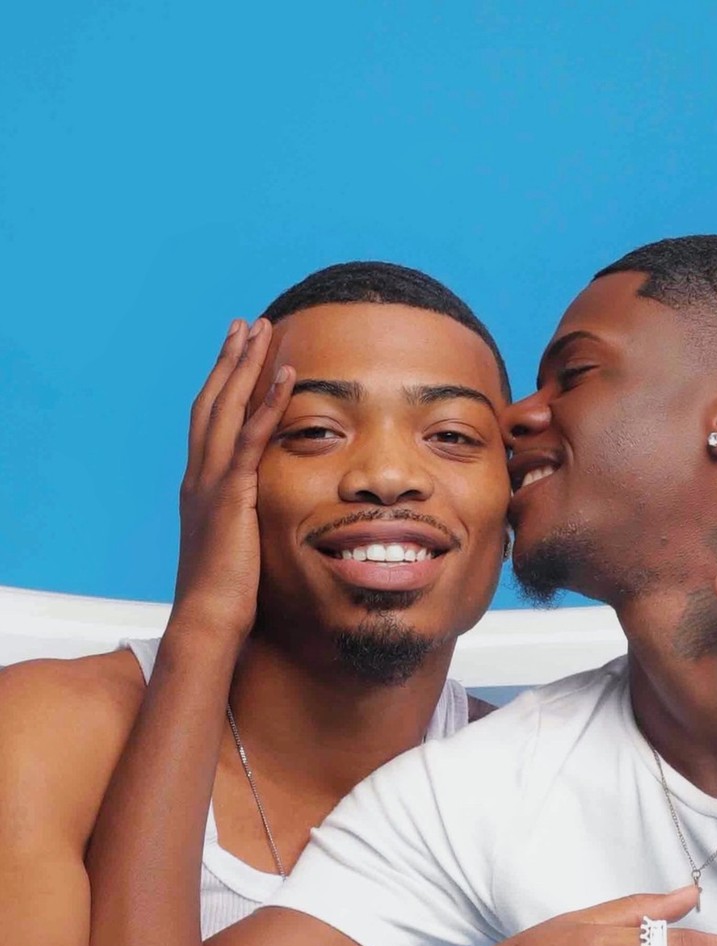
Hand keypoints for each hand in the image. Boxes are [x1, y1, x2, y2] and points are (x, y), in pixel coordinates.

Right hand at [173, 319, 294, 640]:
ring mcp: (211, 483)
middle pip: (212, 402)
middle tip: (245, 324)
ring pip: (226, 409)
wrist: (209, 619)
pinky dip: (268, 403)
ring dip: (244, 366)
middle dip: (229, 361)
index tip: (235, 355)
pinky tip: (286, 374)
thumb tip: (263, 518)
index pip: (209, 423)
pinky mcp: (232, 495)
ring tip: (261, 330)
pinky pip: (252, 438)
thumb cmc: (227, 595)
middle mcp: (199, 477)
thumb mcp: (236, 547)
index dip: (221, 385)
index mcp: (200, 488)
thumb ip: (246, 522)